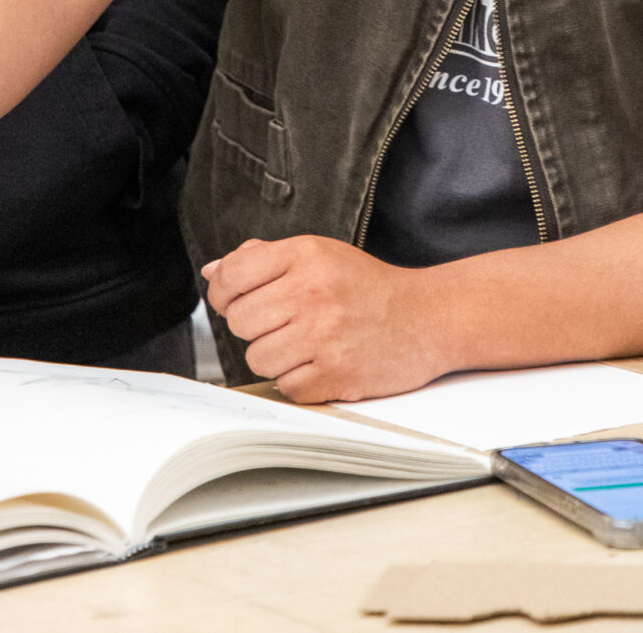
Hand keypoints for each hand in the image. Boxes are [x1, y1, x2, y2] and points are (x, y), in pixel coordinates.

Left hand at [202, 236, 452, 403]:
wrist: (428, 318)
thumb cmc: (368, 287)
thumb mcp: (320, 255)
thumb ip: (265, 259)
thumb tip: (214, 272)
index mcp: (305, 256)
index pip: (232, 277)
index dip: (225, 293)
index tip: (237, 300)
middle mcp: (313, 292)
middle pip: (240, 322)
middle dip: (254, 327)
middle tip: (283, 323)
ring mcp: (325, 336)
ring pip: (258, 358)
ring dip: (275, 357)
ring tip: (305, 344)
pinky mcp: (337, 375)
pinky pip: (286, 387)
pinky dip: (299, 381)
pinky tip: (321, 363)